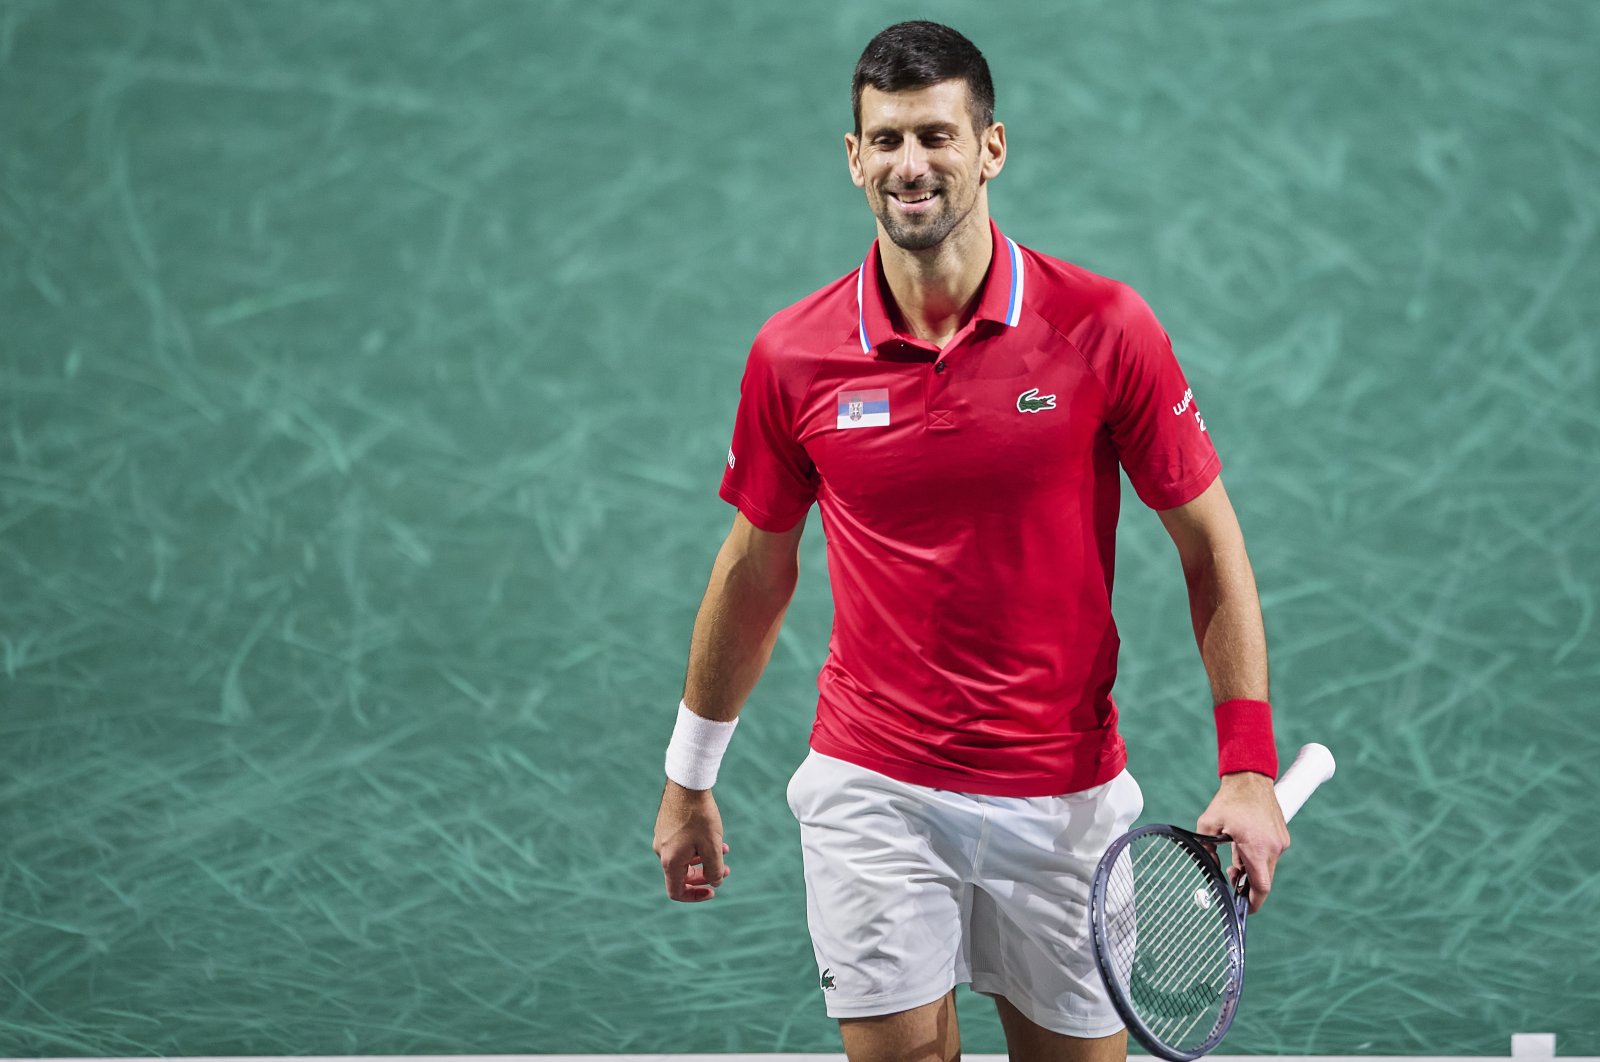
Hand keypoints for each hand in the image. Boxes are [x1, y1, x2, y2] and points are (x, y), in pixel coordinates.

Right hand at [653, 779, 730, 901]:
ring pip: (684, 857)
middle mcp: (662, 851)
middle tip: (725, 870)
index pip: (676, 892)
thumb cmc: (700, 816)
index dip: (694, 896)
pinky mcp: (666, 825)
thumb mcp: (712, 847)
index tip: (712, 891)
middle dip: (705, 875)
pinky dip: (698, 846)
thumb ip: (714, 870)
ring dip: (704, 858)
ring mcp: (662, 837)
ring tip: (725, 850)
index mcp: (670, 861)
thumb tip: (715, 882)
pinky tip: (715, 836)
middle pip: (681, 875)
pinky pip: (682, 844)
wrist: (687, 784)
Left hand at [1197, 771, 1289, 913]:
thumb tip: (1209, 868)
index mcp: (1257, 848)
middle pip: (1263, 879)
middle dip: (1247, 884)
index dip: (1253, 902)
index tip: (1245, 909)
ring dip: (1251, 869)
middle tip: (1231, 877)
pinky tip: (1243, 846)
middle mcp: (1274, 847)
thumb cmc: (1228, 801)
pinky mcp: (1283, 837)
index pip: (1261, 886)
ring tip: (1234, 857)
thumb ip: (1206, 849)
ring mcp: (1281, 842)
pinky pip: (1271, 855)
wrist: (1250, 778)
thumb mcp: (1208, 824)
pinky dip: (1258, 858)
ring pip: (1267, 868)